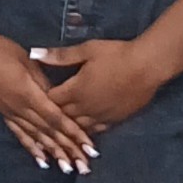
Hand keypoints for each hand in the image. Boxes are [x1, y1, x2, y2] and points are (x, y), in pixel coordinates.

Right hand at [0, 34, 96, 172]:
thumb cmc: (3, 51)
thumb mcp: (29, 62)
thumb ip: (45, 82)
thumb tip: (61, 99)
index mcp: (29, 94)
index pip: (56, 118)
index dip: (74, 133)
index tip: (89, 145)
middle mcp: (21, 108)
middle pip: (49, 132)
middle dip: (69, 149)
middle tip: (85, 165)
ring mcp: (12, 113)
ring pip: (37, 137)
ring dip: (54, 153)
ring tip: (68, 168)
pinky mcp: (5, 114)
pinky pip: (20, 135)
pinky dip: (32, 148)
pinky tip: (42, 161)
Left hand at [33, 38, 169, 137]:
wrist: (147, 67)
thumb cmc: (116, 55)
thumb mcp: (87, 50)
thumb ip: (60, 55)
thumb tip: (35, 54)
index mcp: (75, 90)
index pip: (50, 100)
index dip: (43, 97)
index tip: (38, 94)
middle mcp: (84, 108)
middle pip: (61, 117)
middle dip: (53, 114)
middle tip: (46, 113)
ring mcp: (100, 116)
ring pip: (77, 127)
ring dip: (69, 126)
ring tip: (61, 127)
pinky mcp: (113, 121)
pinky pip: (95, 131)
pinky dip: (86, 131)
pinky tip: (83, 131)